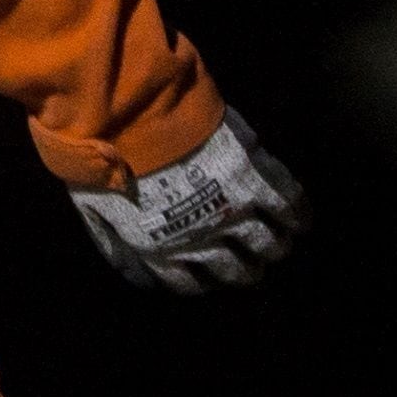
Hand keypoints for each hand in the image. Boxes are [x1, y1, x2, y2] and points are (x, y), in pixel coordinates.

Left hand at [71, 113, 304, 293]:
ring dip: (276, 245)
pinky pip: (286, 205)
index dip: (203, 279)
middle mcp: (199, 241)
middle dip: (246, 269)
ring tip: (281, 241)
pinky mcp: (251, 180)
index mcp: (160, 250)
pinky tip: (302, 219)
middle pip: (237, 271)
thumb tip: (134, 273)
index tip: (210, 273)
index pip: (189, 282)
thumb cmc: (103, 155)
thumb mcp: (95, 209)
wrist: (126, 114)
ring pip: (268, 244)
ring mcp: (229, 211)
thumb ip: (114, 244)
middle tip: (253, 262)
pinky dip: (298, 214)